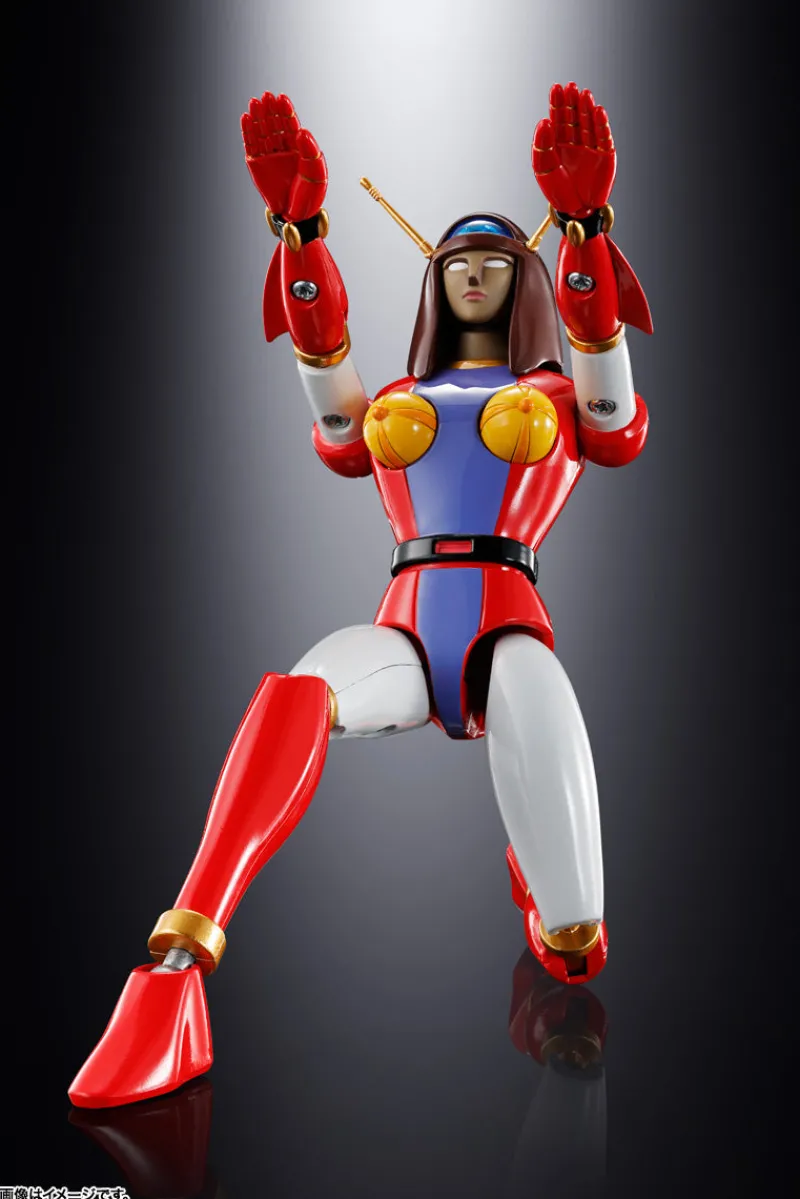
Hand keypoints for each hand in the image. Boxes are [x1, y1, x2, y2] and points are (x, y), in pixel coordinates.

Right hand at [241, 92, 327, 221]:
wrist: (296, 216)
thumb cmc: (310, 196)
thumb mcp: (317, 173)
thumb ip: (311, 151)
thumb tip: (302, 131)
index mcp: (299, 149)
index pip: (290, 125)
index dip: (286, 111)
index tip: (282, 98)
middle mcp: (283, 150)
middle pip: (274, 125)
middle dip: (270, 110)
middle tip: (266, 96)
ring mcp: (269, 157)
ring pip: (262, 132)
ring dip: (257, 117)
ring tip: (254, 103)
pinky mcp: (257, 165)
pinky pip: (251, 145)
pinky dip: (247, 132)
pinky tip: (245, 118)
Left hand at [532, 82, 615, 218]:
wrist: (576, 211)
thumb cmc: (558, 192)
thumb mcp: (543, 169)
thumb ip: (542, 145)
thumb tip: (543, 121)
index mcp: (559, 145)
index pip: (558, 120)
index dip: (558, 104)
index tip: (556, 88)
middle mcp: (576, 143)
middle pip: (575, 118)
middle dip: (572, 102)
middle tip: (570, 87)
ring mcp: (591, 148)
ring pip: (589, 124)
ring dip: (587, 109)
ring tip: (584, 94)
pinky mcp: (605, 155)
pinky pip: (604, 137)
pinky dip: (601, 124)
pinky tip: (598, 111)